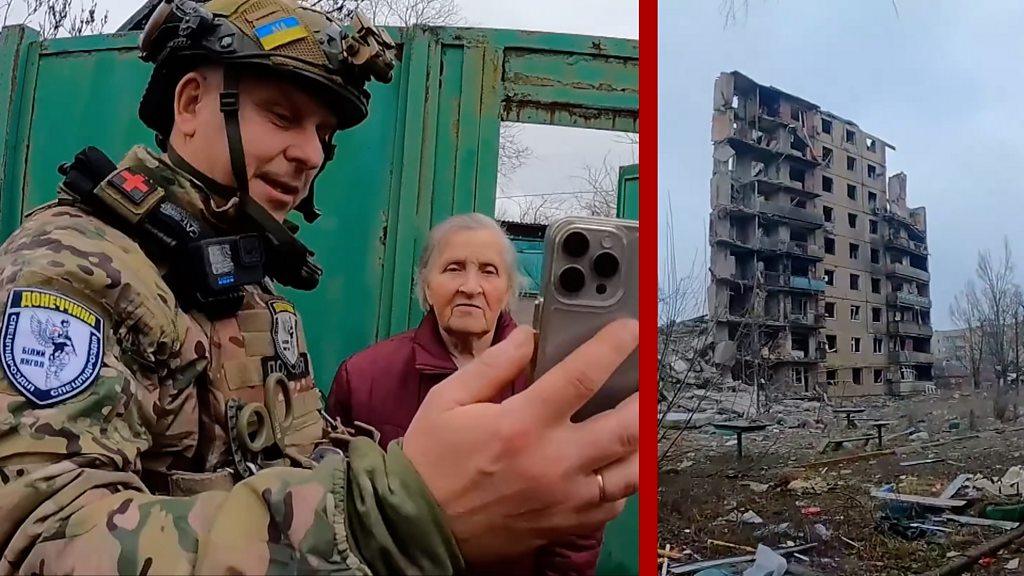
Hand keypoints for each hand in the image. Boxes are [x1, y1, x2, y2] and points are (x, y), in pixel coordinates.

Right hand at [403, 318, 638, 562]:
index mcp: (522, 424)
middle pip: (625, 426)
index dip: (613, 346)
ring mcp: (565, 498)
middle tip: (645, 380)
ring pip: (632, 471)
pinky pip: (614, 505)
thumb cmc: (430, 460)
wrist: (416, 526)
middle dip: (644, 397)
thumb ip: (494, 364)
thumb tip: (529, 336)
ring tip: (639, 421)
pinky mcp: (565, 526)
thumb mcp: (448, 400)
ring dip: (643, 442)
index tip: (629, 330)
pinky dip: (623, 483)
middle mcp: (553, 462)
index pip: (583, 375)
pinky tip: (615, 465)